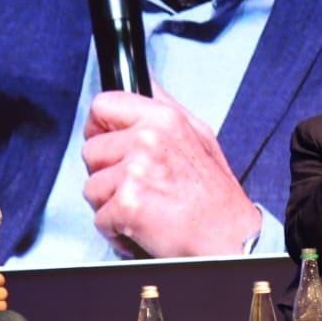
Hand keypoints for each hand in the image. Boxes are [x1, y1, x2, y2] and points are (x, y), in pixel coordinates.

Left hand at [82, 88, 260, 257]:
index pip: (102, 105)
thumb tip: (145, 81)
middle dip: (106, 174)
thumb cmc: (216, 197)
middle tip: (136, 187)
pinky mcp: (128, 203)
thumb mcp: (199, 136)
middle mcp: (148, 140)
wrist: (230, 239)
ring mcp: (136, 171)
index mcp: (164, 118)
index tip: (110, 146)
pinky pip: (99, 218)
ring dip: (110, 204)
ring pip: (91, 187)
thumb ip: (166, 107)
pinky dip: (116, 231)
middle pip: (91, 150)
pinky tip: (141, 227)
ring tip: (143, 208)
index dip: (100, 129)